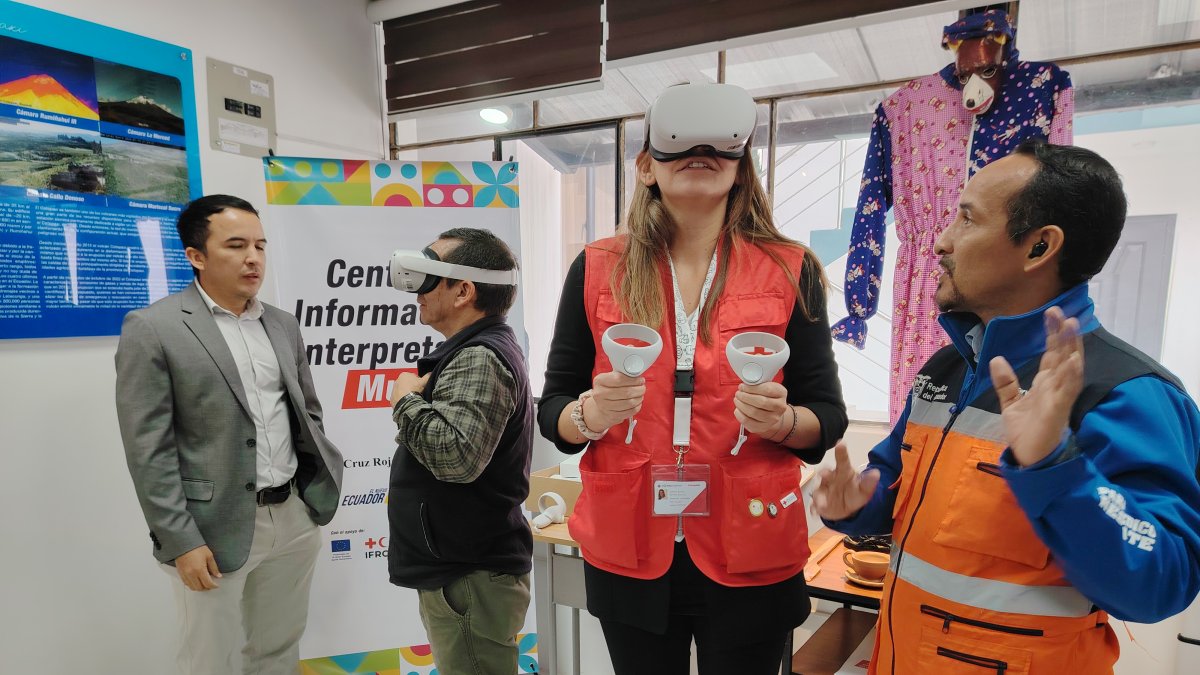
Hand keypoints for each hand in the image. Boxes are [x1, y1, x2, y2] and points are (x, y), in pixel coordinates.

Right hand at [175, 545, 220, 590]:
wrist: (184, 544)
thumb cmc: (196, 548)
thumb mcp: (209, 556)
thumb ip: (214, 568)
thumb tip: (218, 576)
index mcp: (200, 570)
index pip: (208, 583)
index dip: (214, 586)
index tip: (216, 585)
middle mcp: (191, 574)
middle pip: (200, 588)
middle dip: (207, 588)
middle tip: (211, 585)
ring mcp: (185, 575)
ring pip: (192, 587)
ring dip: (199, 588)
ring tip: (204, 584)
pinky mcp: (180, 574)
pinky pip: (186, 584)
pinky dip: (192, 585)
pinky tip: (196, 582)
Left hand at [390, 371, 429, 405]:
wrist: (407, 402)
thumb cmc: (415, 390)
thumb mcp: (424, 382)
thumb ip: (428, 376)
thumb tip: (431, 373)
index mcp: (404, 374)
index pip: (413, 377)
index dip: (418, 382)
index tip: (421, 387)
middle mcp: (397, 381)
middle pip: (406, 384)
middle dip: (411, 387)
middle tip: (417, 393)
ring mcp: (394, 390)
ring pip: (402, 391)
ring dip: (407, 394)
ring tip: (413, 398)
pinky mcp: (392, 398)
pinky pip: (398, 398)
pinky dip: (403, 400)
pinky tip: (408, 402)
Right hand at [585, 371, 645, 430]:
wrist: (601, 406)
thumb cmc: (609, 389)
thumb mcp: (611, 378)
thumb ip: (623, 375)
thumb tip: (637, 375)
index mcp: (600, 381)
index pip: (619, 379)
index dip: (633, 380)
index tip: (640, 379)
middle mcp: (600, 394)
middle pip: (626, 392)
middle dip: (639, 389)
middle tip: (642, 387)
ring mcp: (605, 406)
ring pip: (630, 402)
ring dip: (639, 398)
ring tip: (640, 395)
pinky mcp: (612, 416)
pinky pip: (630, 411)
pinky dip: (637, 406)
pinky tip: (637, 403)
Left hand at [733, 381, 788, 437]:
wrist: (772, 411)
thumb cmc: (766, 395)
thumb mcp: (765, 385)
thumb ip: (757, 383)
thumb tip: (744, 385)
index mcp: (781, 393)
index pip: (767, 390)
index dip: (751, 388)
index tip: (742, 386)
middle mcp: (780, 407)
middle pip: (761, 402)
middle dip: (745, 397)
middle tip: (738, 393)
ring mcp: (773, 419)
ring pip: (753, 412)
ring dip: (741, 404)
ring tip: (737, 399)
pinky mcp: (763, 427)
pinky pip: (748, 421)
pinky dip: (739, 414)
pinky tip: (738, 409)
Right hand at [812, 441, 879, 520]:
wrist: (846, 508)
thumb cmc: (855, 493)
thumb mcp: (864, 490)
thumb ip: (869, 482)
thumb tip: (876, 473)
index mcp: (843, 472)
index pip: (842, 461)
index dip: (841, 452)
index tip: (841, 443)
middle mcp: (831, 479)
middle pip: (826, 473)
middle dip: (824, 473)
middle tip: (823, 474)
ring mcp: (823, 490)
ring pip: (819, 491)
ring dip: (819, 497)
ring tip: (822, 504)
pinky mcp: (819, 502)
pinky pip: (815, 505)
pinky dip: (815, 508)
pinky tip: (815, 512)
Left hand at [990, 306, 1082, 466]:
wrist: (1028, 460)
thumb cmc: (1025, 432)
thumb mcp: (1010, 403)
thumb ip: (1005, 382)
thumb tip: (996, 358)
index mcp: (1046, 383)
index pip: (1052, 353)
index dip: (1053, 334)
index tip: (1051, 312)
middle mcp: (1056, 387)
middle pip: (1062, 355)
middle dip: (1062, 333)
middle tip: (1059, 310)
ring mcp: (1059, 398)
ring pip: (1068, 368)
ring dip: (1071, 347)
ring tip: (1072, 325)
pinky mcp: (1058, 412)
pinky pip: (1067, 392)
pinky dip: (1071, 376)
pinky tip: (1073, 360)